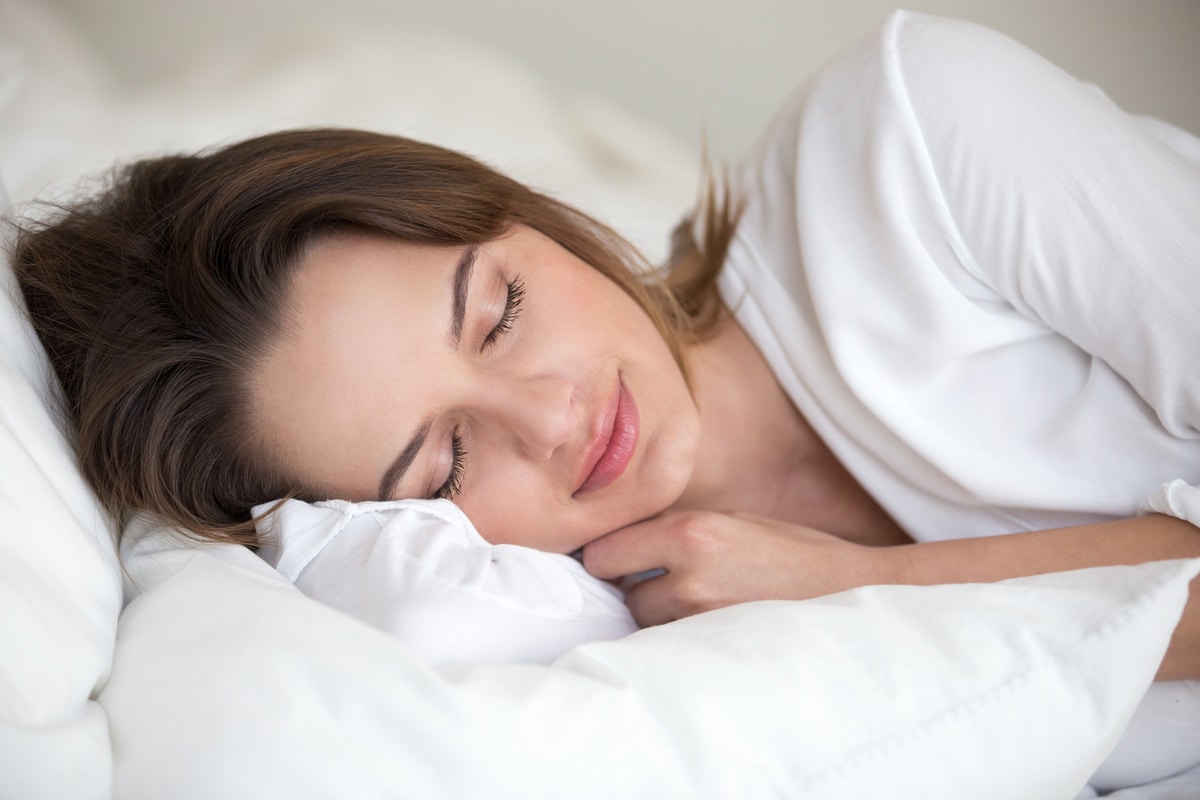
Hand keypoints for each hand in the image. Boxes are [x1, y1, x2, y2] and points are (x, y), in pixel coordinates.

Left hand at [582, 510, 891, 626]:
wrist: (850, 591)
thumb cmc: (792, 552)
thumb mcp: (733, 520)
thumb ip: (677, 531)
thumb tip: (624, 544)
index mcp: (690, 532)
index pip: (603, 554)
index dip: (608, 559)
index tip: (620, 561)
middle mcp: (690, 575)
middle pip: (620, 594)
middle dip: (634, 589)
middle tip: (664, 584)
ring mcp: (703, 618)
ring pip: (646, 624)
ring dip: (658, 617)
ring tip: (699, 604)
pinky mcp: (717, 649)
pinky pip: (675, 645)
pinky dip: (681, 639)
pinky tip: (711, 626)